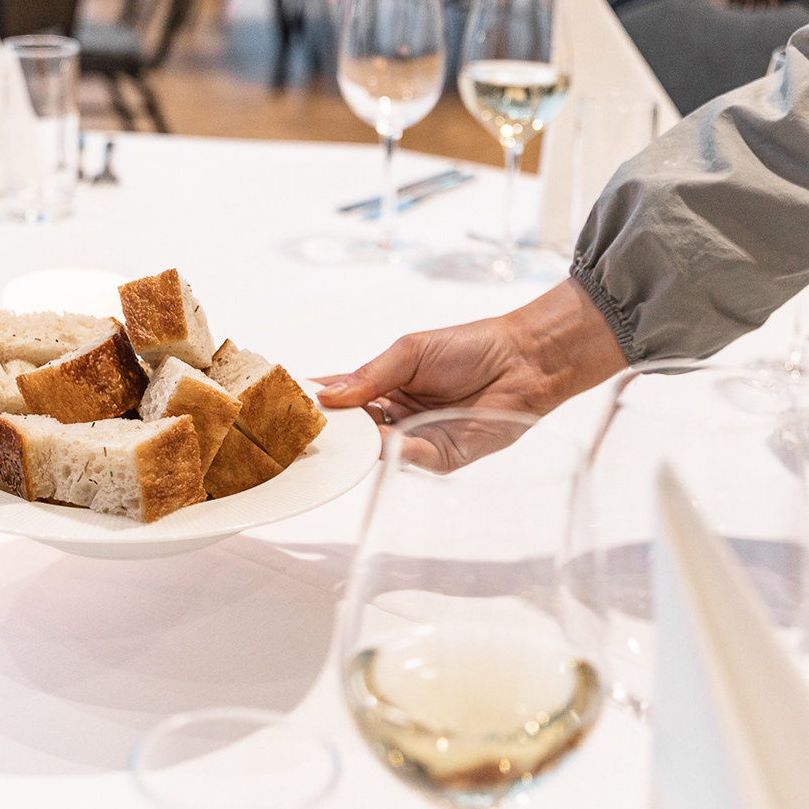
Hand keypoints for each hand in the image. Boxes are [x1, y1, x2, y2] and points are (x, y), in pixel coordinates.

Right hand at [317, 279, 627, 469]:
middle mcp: (394, 418)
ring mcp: (417, 440)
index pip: (339, 401)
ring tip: (336, 438)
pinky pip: (412, 461)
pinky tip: (384, 440)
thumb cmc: (470, 347)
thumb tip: (326, 397)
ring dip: (358, 447)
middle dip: (331, 434)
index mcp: (382, 389)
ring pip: (377, 451)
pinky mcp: (443, 458)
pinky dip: (395, 453)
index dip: (314, 405)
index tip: (284, 408)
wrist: (523, 359)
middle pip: (352, 433)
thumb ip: (369, 377)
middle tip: (301, 432)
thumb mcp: (409, 352)